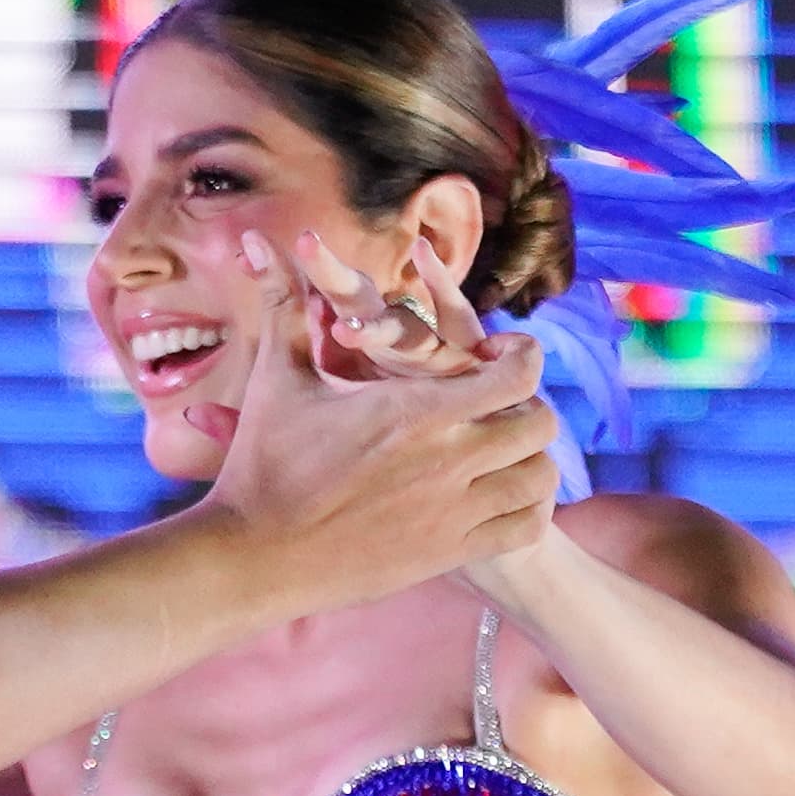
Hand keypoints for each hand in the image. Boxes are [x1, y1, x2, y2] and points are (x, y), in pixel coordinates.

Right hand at [188, 228, 559, 612]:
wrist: (254, 554)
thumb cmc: (263, 462)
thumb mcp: (278, 378)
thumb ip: (284, 304)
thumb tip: (258, 241)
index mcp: (415, 410)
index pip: (517, 373)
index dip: (521, 357)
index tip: (497, 355)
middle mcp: (447, 461)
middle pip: (539, 423)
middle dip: (526, 405)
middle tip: (498, 403)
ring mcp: (453, 513)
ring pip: (540, 477)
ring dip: (529, 457)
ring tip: (501, 448)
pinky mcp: (449, 554)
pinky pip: (525, 527)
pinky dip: (526, 508)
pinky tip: (497, 495)